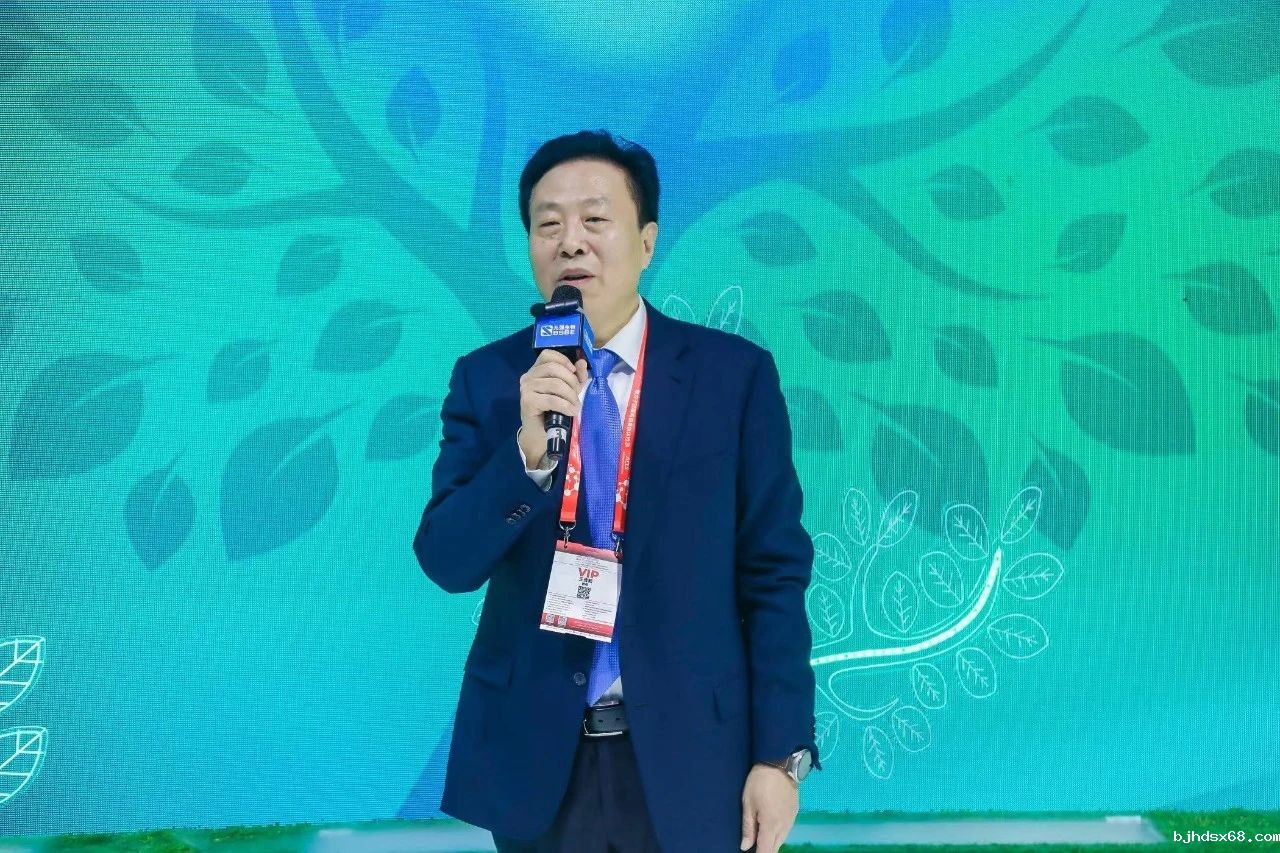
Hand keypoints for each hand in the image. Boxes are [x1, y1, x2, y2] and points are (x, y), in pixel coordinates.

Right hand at [518, 350, 588, 467]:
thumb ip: (576, 376)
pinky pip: (551, 400)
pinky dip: (565, 406)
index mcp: (536, 370)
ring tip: (575, 406)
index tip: (574, 372)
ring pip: (555, 384)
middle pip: (554, 368)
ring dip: (570, 396)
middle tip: (577, 395)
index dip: (563, 360)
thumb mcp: (569, 390)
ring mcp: (526, 388)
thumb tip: (582, 362)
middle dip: (571, 381)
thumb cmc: (553, 410)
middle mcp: (528, 376)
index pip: (547, 354)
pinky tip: (571, 411)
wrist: (540, 433)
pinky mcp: (528, 401)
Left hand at [740, 763, 797, 851]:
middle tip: (754, 844)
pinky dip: (779, 834)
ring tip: (761, 838)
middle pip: (775, 848)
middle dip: (765, 850)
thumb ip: (748, 827)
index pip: (765, 851)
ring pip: (782, 840)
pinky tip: (772, 828)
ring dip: (772, 843)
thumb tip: (745, 847)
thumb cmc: (759, 782)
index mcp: (770, 825)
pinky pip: (787, 830)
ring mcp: (791, 820)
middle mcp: (784, 826)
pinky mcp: (795, 813)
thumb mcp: (748, 803)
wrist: (780, 763)